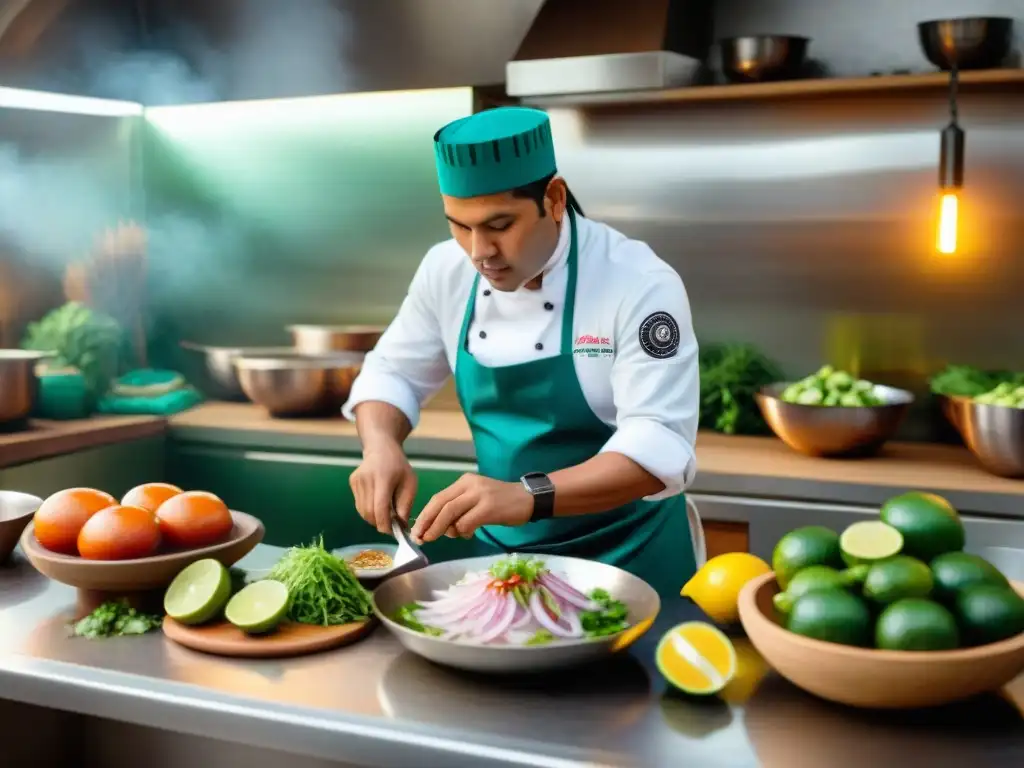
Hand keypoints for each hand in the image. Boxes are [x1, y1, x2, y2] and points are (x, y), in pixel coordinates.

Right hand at [349, 442, 416, 534]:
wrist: (381, 449)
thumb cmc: (399, 467)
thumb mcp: (410, 484)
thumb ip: (405, 505)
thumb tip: (401, 526)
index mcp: (383, 478)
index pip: (379, 507)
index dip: (385, 524)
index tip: (393, 532)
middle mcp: (366, 479)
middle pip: (369, 512)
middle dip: (380, 523)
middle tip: (391, 526)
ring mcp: (357, 481)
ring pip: (362, 511)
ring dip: (374, 518)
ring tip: (385, 514)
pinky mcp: (352, 483)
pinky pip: (359, 505)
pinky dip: (368, 511)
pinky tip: (377, 504)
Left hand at [411, 473, 532, 543]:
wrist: (528, 498)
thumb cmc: (501, 502)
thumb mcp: (476, 499)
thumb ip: (459, 510)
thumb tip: (438, 528)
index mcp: (464, 481)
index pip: (438, 498)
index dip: (425, 515)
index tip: (416, 531)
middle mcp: (470, 485)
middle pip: (441, 504)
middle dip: (427, 523)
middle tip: (420, 538)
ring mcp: (480, 495)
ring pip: (450, 513)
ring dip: (440, 529)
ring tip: (437, 538)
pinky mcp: (489, 507)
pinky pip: (467, 522)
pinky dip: (463, 531)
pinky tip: (468, 534)